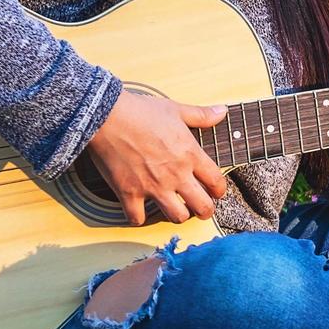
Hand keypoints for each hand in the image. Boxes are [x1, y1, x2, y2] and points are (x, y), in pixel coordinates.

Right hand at [84, 88, 229, 224]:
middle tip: (201, 208)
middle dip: (206, 210)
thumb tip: (221, 111)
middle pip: (202, 207)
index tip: (215, 191)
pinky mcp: (129, 193)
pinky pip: (138, 218)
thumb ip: (201, 115)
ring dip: (178, 215)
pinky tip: (140, 209)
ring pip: (177, 217)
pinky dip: (139, 217)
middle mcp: (175, 175)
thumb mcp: (176, 110)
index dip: (219, 190)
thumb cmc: (141, 111)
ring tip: (175, 209)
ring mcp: (153, 186)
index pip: (216, 182)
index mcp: (189, 155)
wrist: (107, 116)